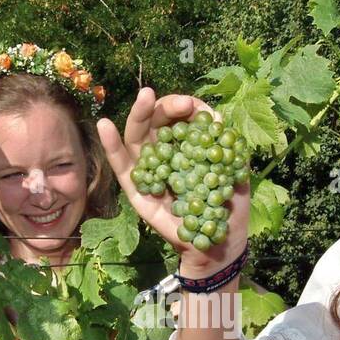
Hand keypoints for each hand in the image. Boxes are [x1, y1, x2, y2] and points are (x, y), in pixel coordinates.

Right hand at [97, 86, 249, 275]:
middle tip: (175, 102)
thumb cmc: (228, 206)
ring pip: (137, 137)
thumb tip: (211, 114)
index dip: (183, 107)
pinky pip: (121, 166)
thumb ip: (224, 141)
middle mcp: (165, 154)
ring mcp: (149, 171)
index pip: (179, 117)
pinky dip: (111, 145)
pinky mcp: (136, 190)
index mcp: (187, 145)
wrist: (218, 242)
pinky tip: (104, 124)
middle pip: (155, 122)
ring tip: (144, 96)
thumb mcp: (234, 169)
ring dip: (138, 114)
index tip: (191, 106)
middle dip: (164, 108)